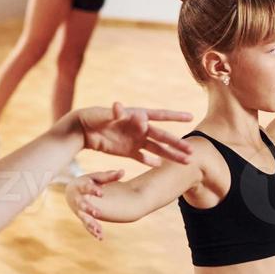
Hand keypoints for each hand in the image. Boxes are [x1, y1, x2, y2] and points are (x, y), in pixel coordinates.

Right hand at [65, 170, 122, 239]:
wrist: (73, 190)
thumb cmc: (88, 182)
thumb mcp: (97, 177)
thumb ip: (109, 176)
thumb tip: (123, 171)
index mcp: (80, 186)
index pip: (86, 187)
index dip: (93, 190)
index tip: (101, 193)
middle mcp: (77, 199)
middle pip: (81, 204)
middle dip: (89, 209)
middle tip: (98, 213)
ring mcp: (78, 210)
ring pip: (83, 217)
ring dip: (90, 223)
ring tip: (98, 229)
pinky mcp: (82, 217)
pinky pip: (87, 225)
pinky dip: (93, 231)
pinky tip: (101, 237)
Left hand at [76, 103, 194, 165]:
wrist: (82, 128)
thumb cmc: (93, 117)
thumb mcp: (104, 114)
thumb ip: (116, 114)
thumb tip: (122, 107)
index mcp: (137, 116)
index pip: (159, 115)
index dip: (175, 116)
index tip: (190, 117)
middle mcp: (140, 128)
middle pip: (162, 136)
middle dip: (176, 143)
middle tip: (191, 151)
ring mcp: (135, 140)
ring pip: (157, 149)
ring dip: (170, 155)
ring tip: (185, 162)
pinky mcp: (128, 151)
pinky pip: (142, 157)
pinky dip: (150, 162)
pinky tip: (159, 166)